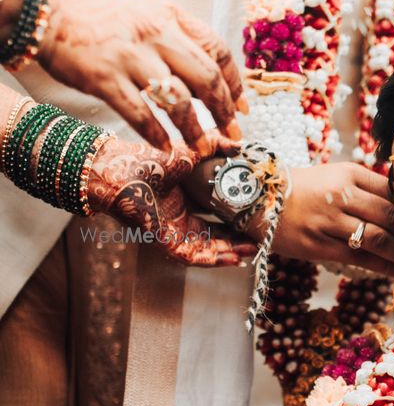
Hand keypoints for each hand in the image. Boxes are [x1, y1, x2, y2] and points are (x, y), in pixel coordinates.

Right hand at [36, 0, 246, 150]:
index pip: (218, 49)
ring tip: (202, 146)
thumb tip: (210, 83)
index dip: (235, 82)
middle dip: (225, 110)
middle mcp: (156, 33)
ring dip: (194, 128)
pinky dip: (156, 133)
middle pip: (206, 76)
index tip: (242, 107)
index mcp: (172, 16)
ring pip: (177, 99)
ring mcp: (130, 56)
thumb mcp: (149, 15)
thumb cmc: (103, 21)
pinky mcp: (104, 78)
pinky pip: (140, 113)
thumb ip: (179, 40)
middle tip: (232, 133)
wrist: (50, 14)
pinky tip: (165, 146)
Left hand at [86, 135, 255, 266]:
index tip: (256, 217)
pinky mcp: (165, 243)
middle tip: (260, 238)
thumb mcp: (190, 152)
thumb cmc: (148, 159)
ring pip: (208, 250)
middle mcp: (179, 219)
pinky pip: (194, 256)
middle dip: (238, 240)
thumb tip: (239, 144)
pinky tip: (233, 257)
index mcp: (184, 201)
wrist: (121, 169)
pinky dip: (214, 260)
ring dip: (230, 253)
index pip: (216, 217)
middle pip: (215, 237)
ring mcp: (172, 232)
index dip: (236, 220)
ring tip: (253, 250)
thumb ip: (215, 147)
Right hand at [269, 162, 393, 273]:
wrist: (259, 200)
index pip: (391, 190)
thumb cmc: (302, 188)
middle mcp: (340, 195)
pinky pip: (358, 258)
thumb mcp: (334, 175)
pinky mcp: (318, 246)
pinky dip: (382, 266)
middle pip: (389, 215)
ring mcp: (329, 222)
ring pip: (377, 238)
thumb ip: (366, 186)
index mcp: (348, 174)